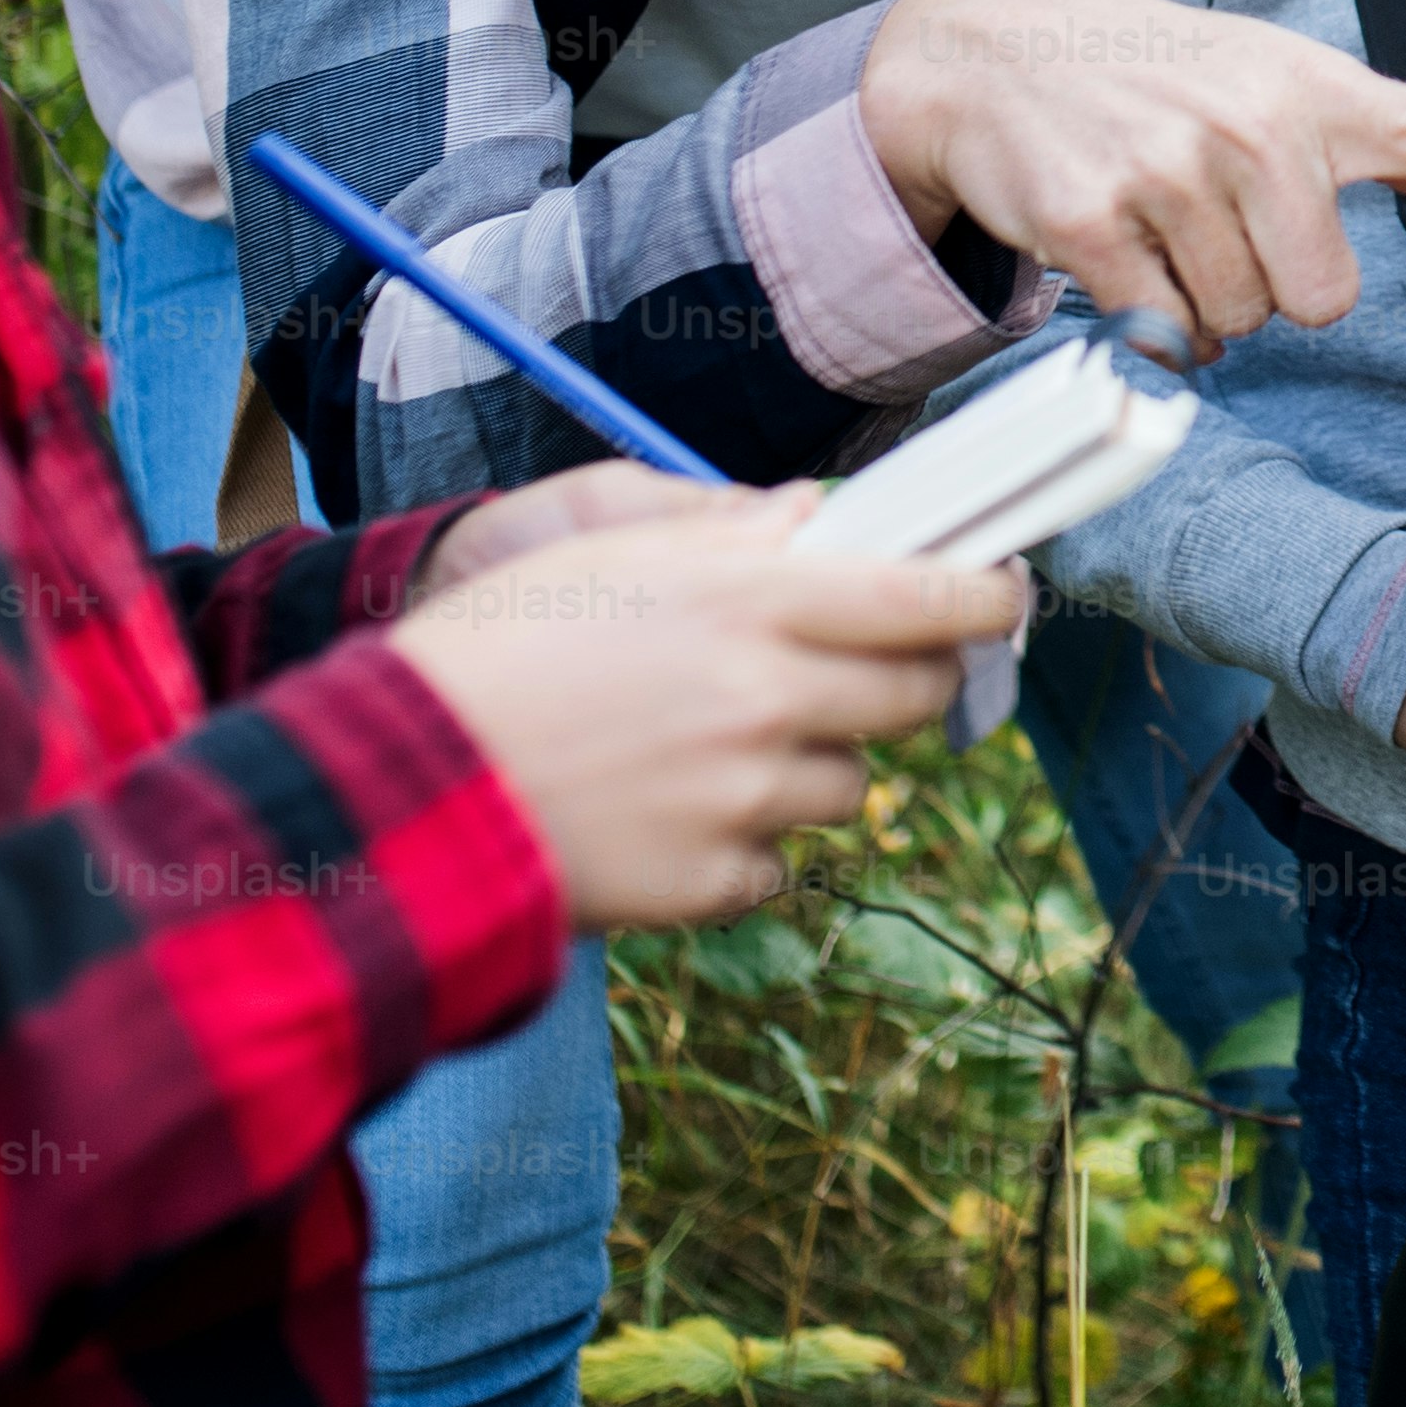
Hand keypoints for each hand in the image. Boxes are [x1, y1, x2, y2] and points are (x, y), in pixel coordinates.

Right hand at [391, 486, 1022, 931]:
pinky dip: (741, 846)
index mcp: (752, 603)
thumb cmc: (495, 644)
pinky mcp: (708, 884)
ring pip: (849, 787)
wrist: (399, 783)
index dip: (987, 599)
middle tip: (857, 671)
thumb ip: (732, 539)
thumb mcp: (610, 552)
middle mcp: (768, 700)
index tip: (1005, 593)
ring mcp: (744, 800)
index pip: (927, 600)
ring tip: (707, 748)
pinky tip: (665, 814)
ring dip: (808, 766)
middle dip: (904, 683)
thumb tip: (818, 522)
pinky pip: (774, 865)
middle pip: (912, 698)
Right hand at [862, 0, 1405, 346]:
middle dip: (1277, 286)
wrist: (1002, 55)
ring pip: (1237, 321)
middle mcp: (1242, 127)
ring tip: (1174, 231)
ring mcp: (1161, 175)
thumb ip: (1403, 131)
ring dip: (1209, 302)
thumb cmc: (1171, 76)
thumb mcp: (1287, 78)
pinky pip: (1160, 332)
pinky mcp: (1085, 222)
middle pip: (1317, 297)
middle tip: (1232, 228)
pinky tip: (1132, 258)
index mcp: (1304, 91)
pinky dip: (1153, 320)